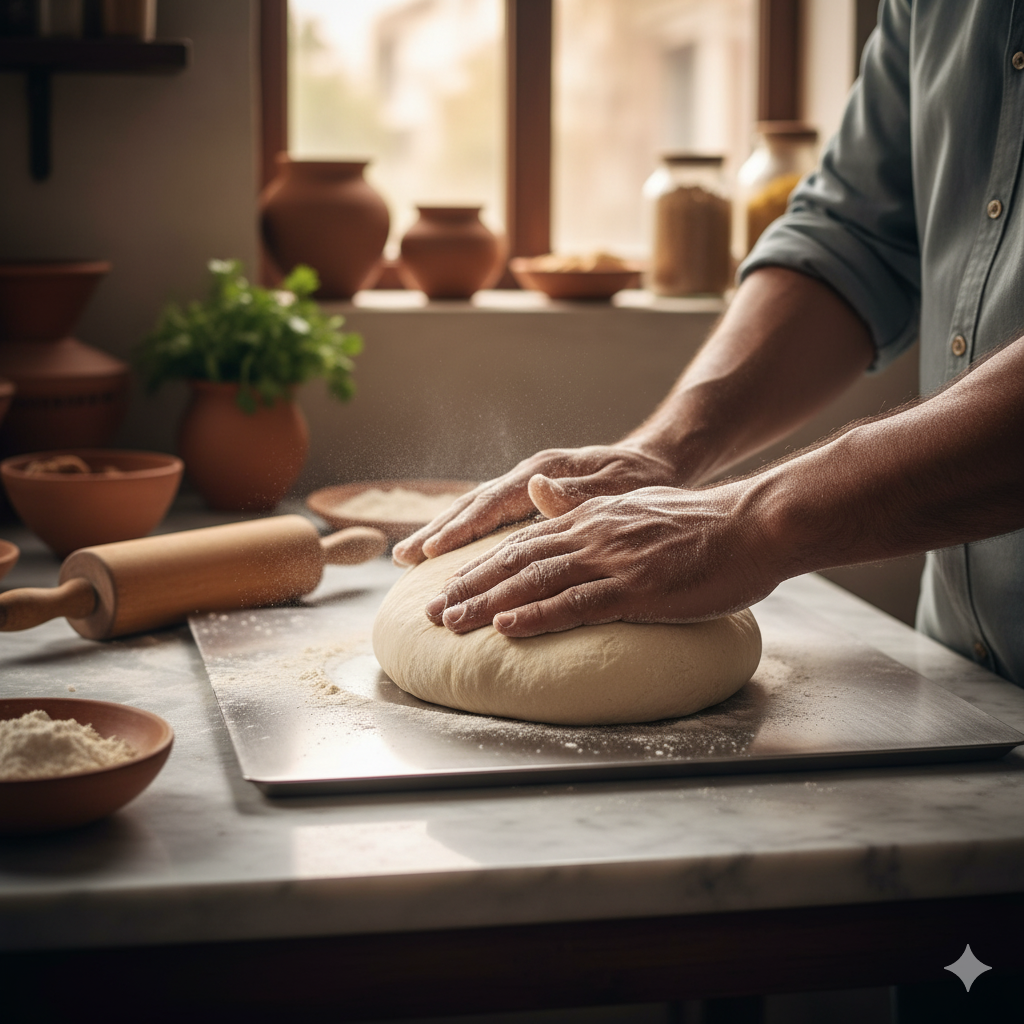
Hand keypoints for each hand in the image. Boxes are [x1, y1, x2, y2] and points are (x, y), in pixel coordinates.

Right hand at [391, 445, 678, 565]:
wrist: (656, 459)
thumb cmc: (642, 478)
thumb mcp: (620, 486)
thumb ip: (578, 493)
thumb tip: (536, 490)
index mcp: (545, 472)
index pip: (493, 502)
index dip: (461, 528)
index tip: (432, 551)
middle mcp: (529, 476)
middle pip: (473, 505)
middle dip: (437, 533)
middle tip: (402, 559)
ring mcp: (526, 485)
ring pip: (474, 509)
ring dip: (441, 533)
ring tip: (407, 557)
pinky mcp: (530, 496)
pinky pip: (487, 515)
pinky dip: (461, 532)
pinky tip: (444, 550)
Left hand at [424, 483, 780, 636]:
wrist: (754, 524)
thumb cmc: (701, 526)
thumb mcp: (634, 506)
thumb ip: (583, 506)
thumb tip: (539, 493)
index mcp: (591, 519)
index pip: (522, 542)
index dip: (481, 565)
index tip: (449, 585)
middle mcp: (592, 534)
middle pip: (516, 560)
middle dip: (469, 586)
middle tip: (432, 611)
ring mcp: (613, 560)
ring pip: (535, 580)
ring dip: (488, 603)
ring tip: (451, 622)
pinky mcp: (637, 587)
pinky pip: (577, 603)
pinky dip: (538, 615)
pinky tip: (507, 627)